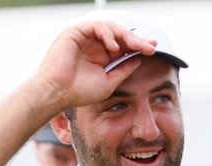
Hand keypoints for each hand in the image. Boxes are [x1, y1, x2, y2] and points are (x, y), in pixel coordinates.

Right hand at [34, 20, 157, 110]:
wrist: (57, 94)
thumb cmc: (79, 92)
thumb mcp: (109, 82)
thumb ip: (123, 70)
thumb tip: (138, 60)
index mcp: (102, 56)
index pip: (123, 46)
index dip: (138, 45)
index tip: (153, 48)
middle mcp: (94, 45)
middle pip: (119, 35)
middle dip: (136, 39)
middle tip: (149, 46)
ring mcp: (84, 38)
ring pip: (109, 27)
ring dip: (124, 35)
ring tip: (134, 46)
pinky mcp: (74, 32)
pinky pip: (95, 26)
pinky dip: (107, 34)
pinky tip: (114, 46)